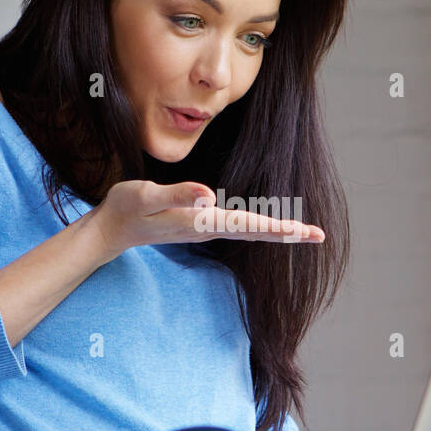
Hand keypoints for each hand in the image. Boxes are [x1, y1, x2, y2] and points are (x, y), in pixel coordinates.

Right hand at [91, 179, 325, 258]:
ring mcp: (205, 229)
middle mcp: (207, 229)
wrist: (111, 227)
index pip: (246, 225)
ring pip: (249, 232)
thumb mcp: (146, 195)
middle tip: (319, 236)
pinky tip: (271, 226)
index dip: (276, 227)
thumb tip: (209, 197)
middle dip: (287, 233)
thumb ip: (177, 195)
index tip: (303, 232)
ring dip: (277, 232)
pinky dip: (260, 227)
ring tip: (305, 232)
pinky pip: (238, 228)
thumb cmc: (126, 207)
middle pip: (255, 233)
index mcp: (200, 222)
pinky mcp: (200, 224)